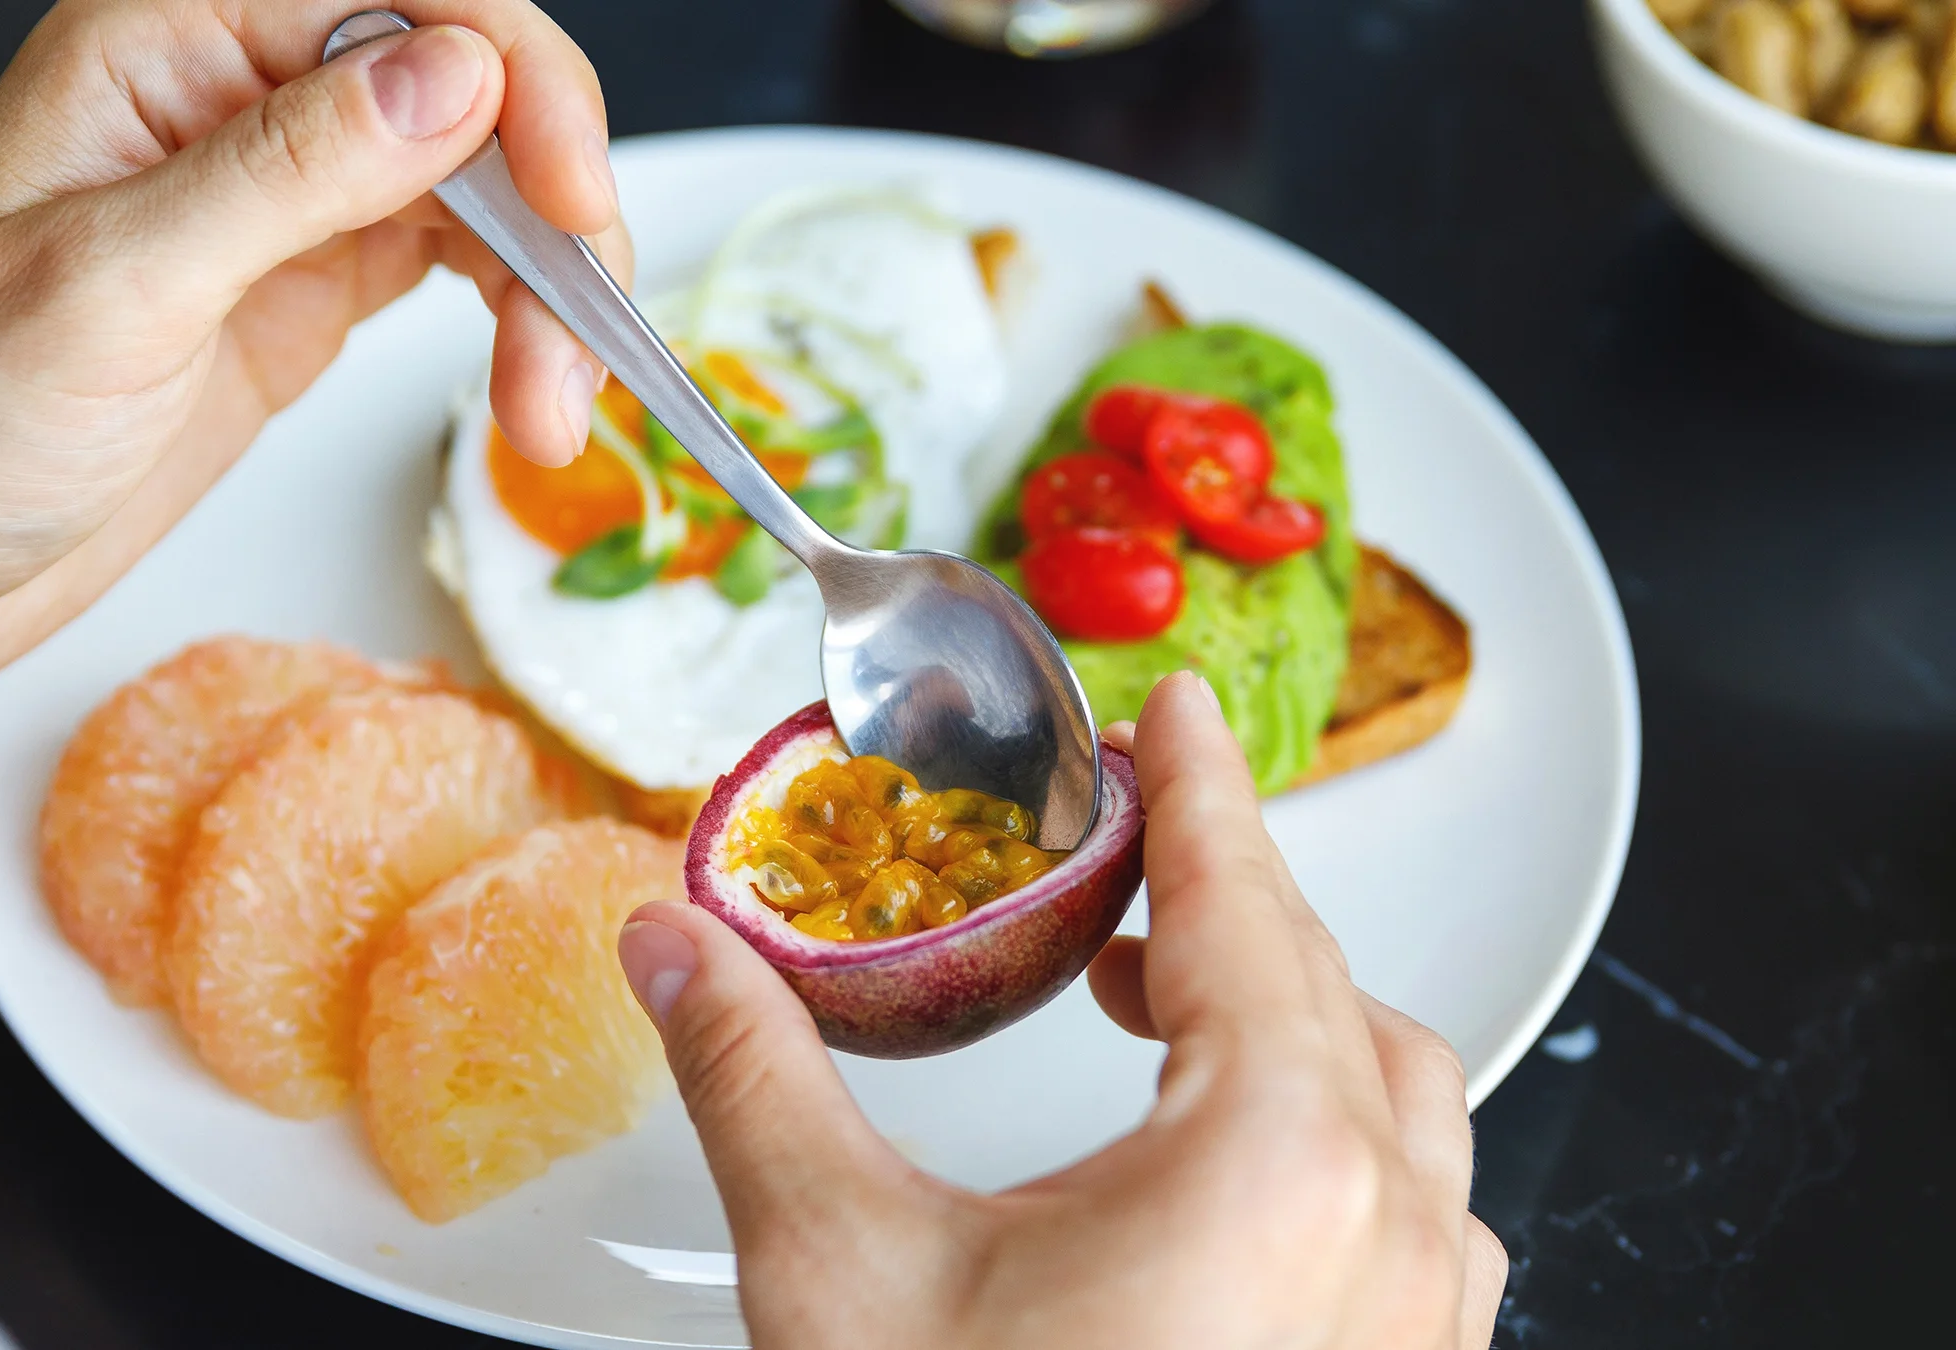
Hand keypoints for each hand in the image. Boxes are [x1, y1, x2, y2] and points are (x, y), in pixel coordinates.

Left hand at [0, 0, 629, 705]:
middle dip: (554, 205)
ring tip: (551, 413)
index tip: (573, 206)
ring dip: (548, 289)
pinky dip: (517, 329)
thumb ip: (289, 172)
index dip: (518, 84)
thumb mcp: (108, 289)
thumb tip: (459, 74)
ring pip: (482, 185)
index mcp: (166, 38)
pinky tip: (531, 397)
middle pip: (471, 88)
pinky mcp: (304, 291)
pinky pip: (455, 268)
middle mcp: (234, 96)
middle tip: (581, 339)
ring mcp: (278, 197)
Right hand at [616, 671, 1506, 1348]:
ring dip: (1284, 1012)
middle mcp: (1392, 1240)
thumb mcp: (840, 1276)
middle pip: (1329, 988)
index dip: (1199, 789)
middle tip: (1119, 859)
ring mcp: (1424, 1332)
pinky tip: (1230, 1149)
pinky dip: (1328, 1123)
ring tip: (1156, 994)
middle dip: (1222, 900)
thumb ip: (755, 1080)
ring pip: (1396, 1097)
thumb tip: (674, 949)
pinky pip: (1414, 1205)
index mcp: (1274, 1167)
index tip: (1176, 709)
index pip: (1245, 908)